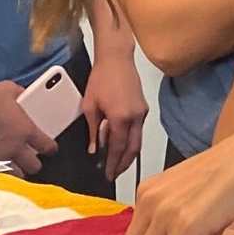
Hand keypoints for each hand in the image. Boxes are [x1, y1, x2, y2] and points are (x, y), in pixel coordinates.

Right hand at [0, 76, 56, 174]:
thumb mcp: (9, 90)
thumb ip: (20, 95)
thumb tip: (22, 94)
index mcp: (26, 131)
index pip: (48, 146)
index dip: (51, 148)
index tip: (50, 147)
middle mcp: (14, 147)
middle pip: (34, 166)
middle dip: (35, 162)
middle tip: (32, 156)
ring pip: (14, 171)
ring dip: (17, 167)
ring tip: (14, 160)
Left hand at [83, 53, 149, 179]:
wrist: (116, 59)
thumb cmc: (101, 78)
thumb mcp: (90, 106)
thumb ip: (92, 130)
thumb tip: (94, 148)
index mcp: (120, 118)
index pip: (117, 148)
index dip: (112, 164)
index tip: (108, 175)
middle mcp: (135, 118)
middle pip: (132, 149)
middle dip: (124, 164)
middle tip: (114, 174)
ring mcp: (142, 113)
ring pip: (138, 141)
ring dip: (129, 155)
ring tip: (118, 164)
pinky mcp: (143, 108)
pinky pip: (138, 130)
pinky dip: (131, 141)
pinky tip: (122, 144)